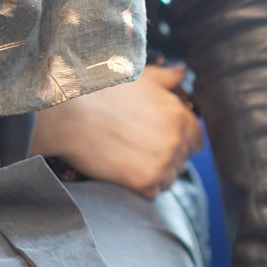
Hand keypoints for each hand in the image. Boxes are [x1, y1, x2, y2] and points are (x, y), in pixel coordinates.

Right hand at [30, 64, 203, 197]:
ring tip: (130, 159)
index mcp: (178, 114)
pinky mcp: (145, 181)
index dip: (182, 140)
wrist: (69, 115)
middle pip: (183, 159)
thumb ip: (165, 78)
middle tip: (140, 149)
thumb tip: (180, 74)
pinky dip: (141, 187)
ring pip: (169, 178)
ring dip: (155, 173)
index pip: (196, 138)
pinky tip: (124, 170)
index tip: (165, 140)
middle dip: (167, 156)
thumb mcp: (138, 76)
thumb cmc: (101, 90)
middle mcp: (176, 139)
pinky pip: (152, 192)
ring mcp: (163, 162)